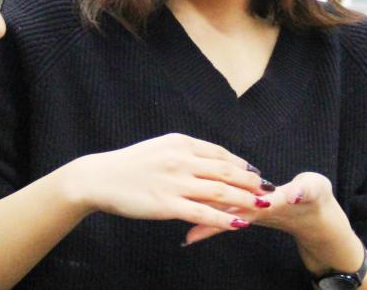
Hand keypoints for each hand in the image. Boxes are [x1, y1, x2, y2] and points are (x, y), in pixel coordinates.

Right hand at [64, 133, 270, 231]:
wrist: (100, 178)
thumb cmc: (128, 165)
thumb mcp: (159, 148)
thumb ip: (183, 152)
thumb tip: (207, 160)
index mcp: (180, 143)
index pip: (219, 153)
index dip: (241, 165)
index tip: (255, 173)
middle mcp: (181, 159)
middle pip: (226, 171)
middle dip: (250, 182)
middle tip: (267, 190)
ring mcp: (175, 182)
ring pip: (220, 192)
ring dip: (244, 200)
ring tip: (260, 207)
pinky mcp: (167, 205)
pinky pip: (203, 213)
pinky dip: (224, 219)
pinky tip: (239, 224)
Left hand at [183, 171, 350, 247]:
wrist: (315, 214)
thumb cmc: (314, 197)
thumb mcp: (314, 190)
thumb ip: (305, 191)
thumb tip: (295, 195)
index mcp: (270, 200)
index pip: (246, 202)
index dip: (228, 203)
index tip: (207, 205)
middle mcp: (256, 209)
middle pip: (229, 212)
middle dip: (209, 214)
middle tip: (188, 222)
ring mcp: (250, 211)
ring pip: (225, 215)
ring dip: (206, 220)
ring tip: (187, 234)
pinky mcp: (247, 210)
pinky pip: (225, 217)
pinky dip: (210, 222)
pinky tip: (192, 234)